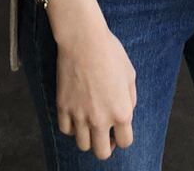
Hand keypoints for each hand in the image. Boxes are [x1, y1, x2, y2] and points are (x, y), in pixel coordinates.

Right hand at [45, 0, 137, 159]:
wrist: (83, 39)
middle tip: (104, 133)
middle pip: (102, 153)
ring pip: (83, 145)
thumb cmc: (109, 52)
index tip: (119, 129)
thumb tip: (126, 112)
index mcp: (121, 112)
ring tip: (89, 123)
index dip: (123, 136)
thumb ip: (130, 98)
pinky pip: (66, 130)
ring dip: (88, 137)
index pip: (125, 142)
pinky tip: (76, 115)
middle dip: (106, 145)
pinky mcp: (63, 107)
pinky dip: (71, 127)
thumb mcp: (130, 74)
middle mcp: (100, 119)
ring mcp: (79, 115)